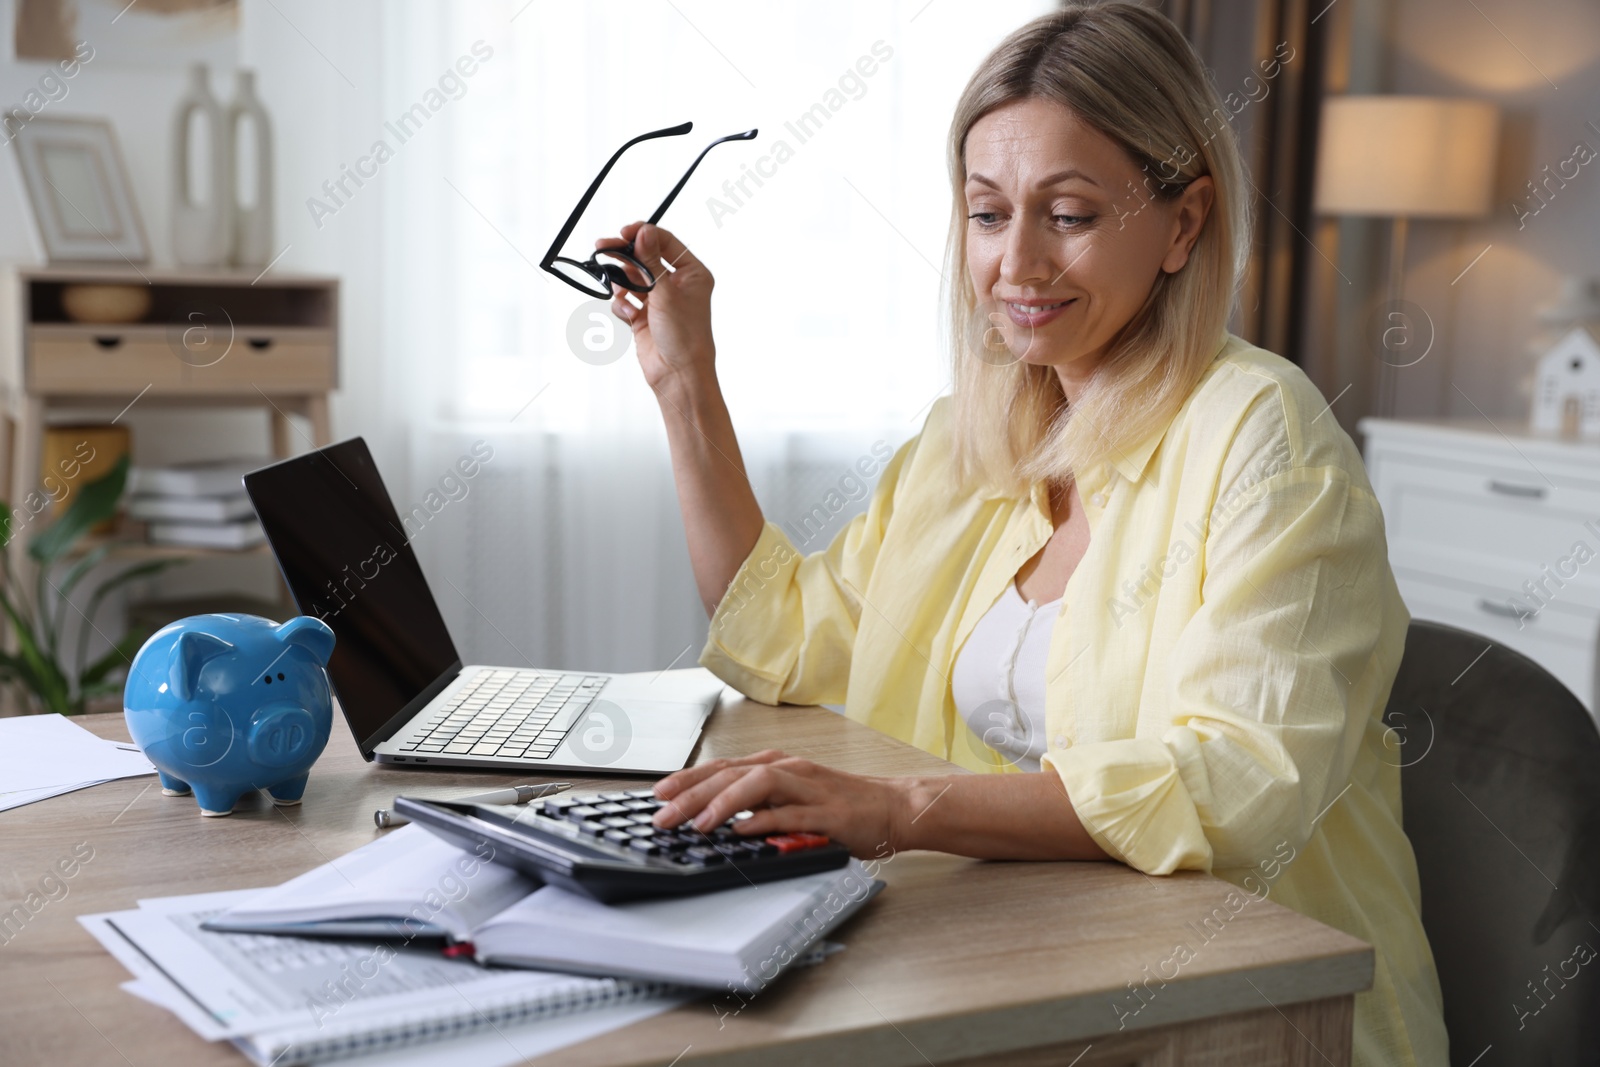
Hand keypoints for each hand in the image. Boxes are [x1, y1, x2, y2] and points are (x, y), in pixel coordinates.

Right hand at [597, 222, 715, 394]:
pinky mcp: (644, 318)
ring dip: (622, 281)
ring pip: (632, 279)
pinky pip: (625, 302)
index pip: (665, 242)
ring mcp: (659, 301)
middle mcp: (676, 285)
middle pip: (644, 258)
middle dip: (625, 254)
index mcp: (692, 274)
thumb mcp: (666, 292)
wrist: (678, 375)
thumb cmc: (685, 336)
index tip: (624, 232)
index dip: (644, 234)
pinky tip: (628, 314)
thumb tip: (643, 232)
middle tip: (604, 247)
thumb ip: (651, 261)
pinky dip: (622, 305)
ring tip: (616, 285)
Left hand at [651, 750, 910, 857]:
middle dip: (692, 793)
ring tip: (696, 822)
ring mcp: (808, 789)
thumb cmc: (842, 805)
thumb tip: (715, 817)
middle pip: (732, 773)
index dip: (688, 778)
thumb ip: (759, 803)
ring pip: (757, 784)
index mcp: (778, 765)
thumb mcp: (792, 798)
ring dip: (722, 802)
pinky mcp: (827, 812)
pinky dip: (763, 821)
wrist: (894, 807)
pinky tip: (741, 831)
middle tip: (663, 815)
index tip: (658, 793)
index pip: (723, 766)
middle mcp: (789, 770)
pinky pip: (791, 813)